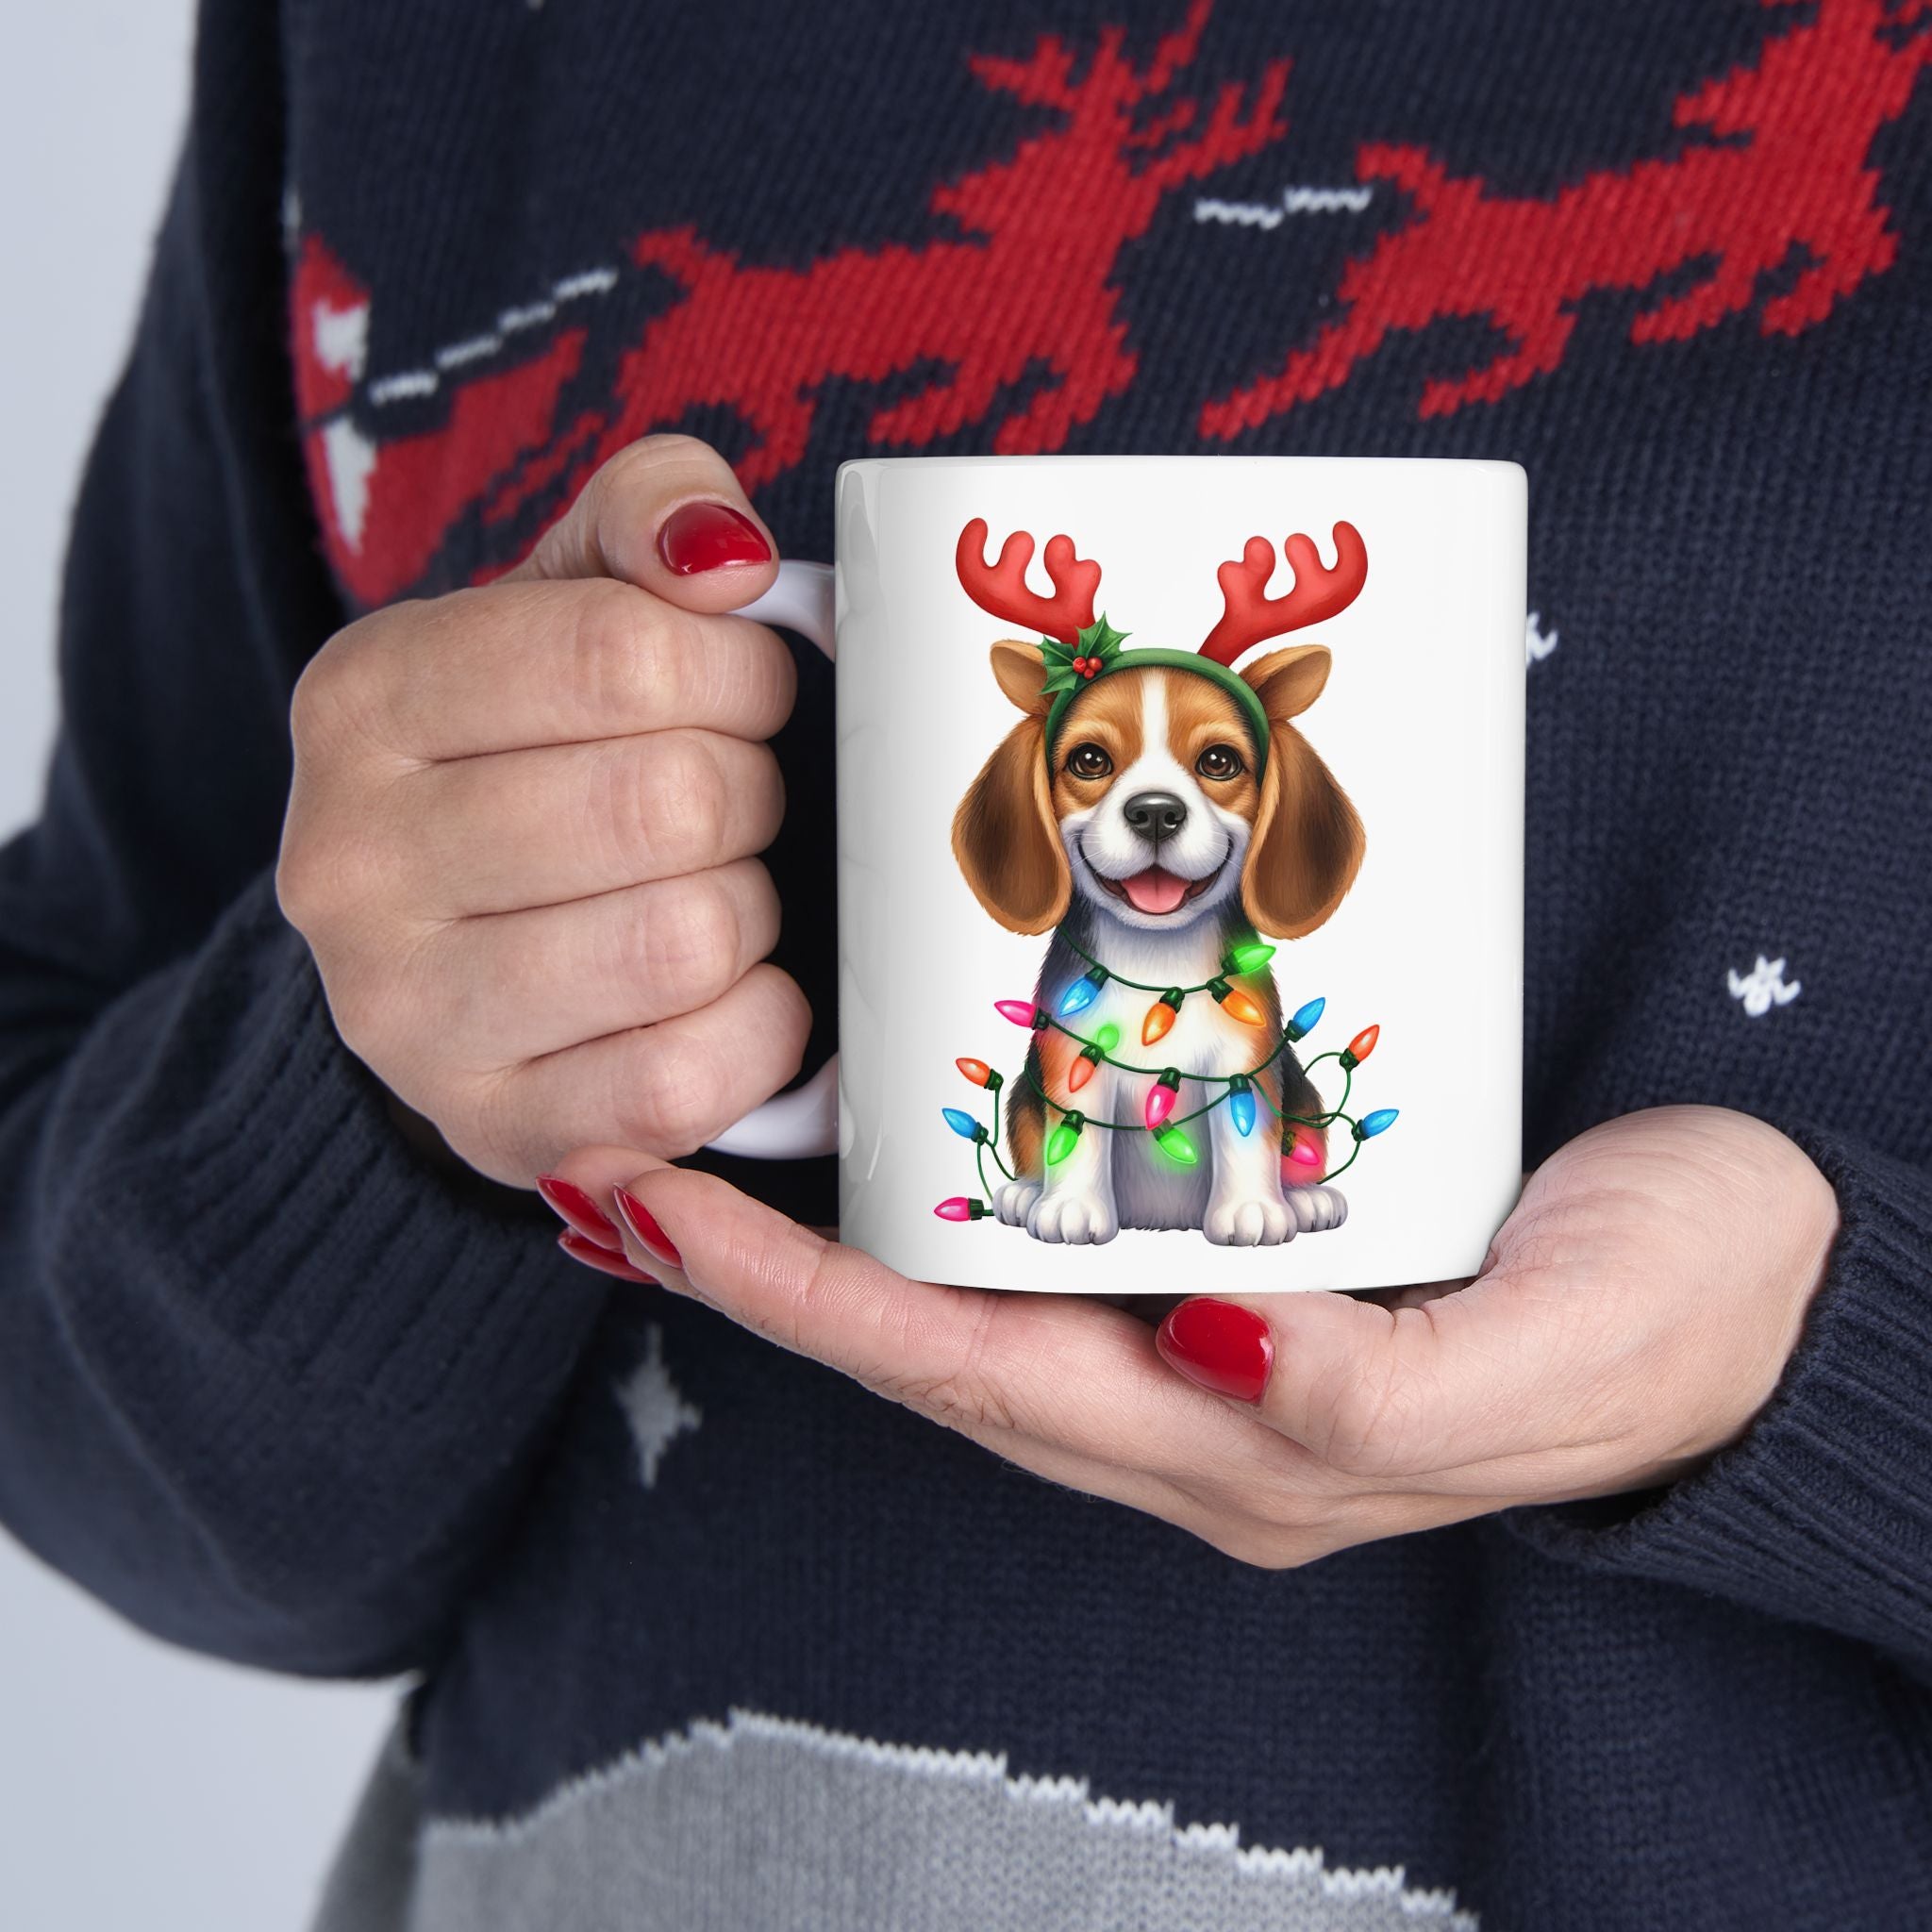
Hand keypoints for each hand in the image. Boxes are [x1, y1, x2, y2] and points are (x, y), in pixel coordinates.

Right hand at [278, 435, 808, 1184]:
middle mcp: (349, 862)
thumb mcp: (574, 597)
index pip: (623, 653)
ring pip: (686, 940)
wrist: (461, 948)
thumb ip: (650, 515)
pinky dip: (758, 1029)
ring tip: (719, 891)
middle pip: (669, 802)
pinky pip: (688, 1078)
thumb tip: (726, 556)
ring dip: (751, 911)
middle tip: (735, 802)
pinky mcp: (494, 1130)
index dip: (740, 672)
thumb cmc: (545, 753)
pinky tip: (732, 992)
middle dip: (750, 793)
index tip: (748, 692)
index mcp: (364, 698)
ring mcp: (405, 1017)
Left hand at [545, 1107, 1838, 1564]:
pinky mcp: (1260, 1260)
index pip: (972, 1375)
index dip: (805, 1303)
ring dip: (846, 1236)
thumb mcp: (1553, 1357)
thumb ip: (1377, 1392)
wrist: (1777, 1277)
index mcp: (1249, 1450)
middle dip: (774, 1271)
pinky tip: (914, 1133)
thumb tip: (1212, 1347)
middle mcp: (1201, 1407)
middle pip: (938, 1345)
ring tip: (725, 1139)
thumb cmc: (1679, 1315)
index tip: (659, 1210)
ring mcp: (1218, 1344)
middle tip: (633, 1155)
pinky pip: (1067, 1242)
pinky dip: (963, 1194)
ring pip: (985, 1298)